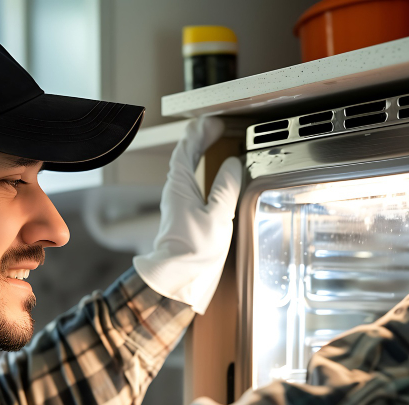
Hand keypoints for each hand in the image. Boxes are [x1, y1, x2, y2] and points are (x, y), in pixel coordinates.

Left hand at [133, 117, 242, 313]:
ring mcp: (178, 202)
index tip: (215, 121)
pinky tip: (211, 174)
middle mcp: (175, 190)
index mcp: (179, 185)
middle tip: (218, 126)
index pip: (187, 148)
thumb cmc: (193, 253)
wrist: (176, 279)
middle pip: (186, 155)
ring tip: (215, 142)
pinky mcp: (182, 214)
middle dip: (201, 138)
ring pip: (187, 167)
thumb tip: (233, 165)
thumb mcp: (218, 217)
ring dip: (200, 152)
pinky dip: (201, 170)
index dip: (201, 132)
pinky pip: (191, 182)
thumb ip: (226, 187)